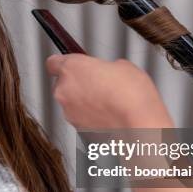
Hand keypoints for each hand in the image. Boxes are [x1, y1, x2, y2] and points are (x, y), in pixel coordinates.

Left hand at [46, 54, 173, 128]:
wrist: (139, 127)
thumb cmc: (131, 96)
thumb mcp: (123, 66)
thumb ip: (106, 66)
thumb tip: (108, 71)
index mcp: (71, 68)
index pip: (53, 62)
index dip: (63, 63)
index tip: (71, 63)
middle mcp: (64, 91)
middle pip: (63, 84)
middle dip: (78, 84)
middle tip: (98, 83)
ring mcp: (69, 112)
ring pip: (72, 103)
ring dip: (85, 102)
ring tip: (108, 101)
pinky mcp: (77, 129)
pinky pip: (81, 119)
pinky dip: (91, 117)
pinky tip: (109, 115)